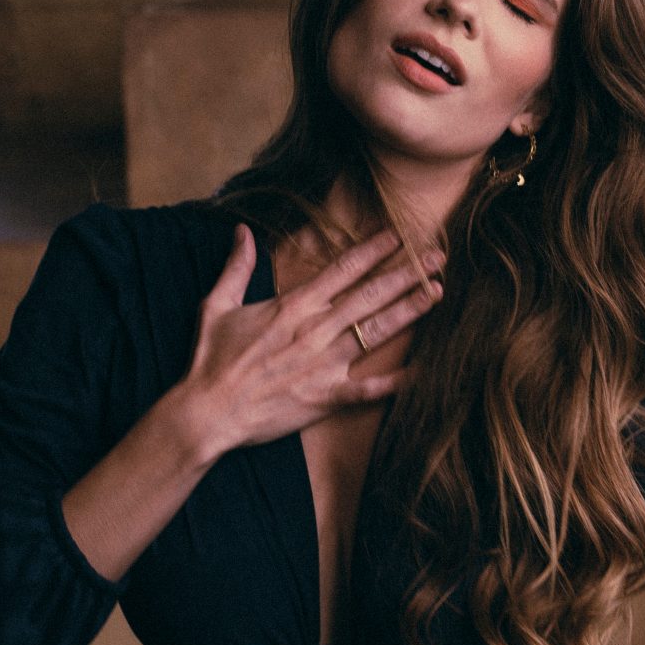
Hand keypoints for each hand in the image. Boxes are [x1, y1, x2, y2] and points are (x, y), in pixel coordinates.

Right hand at [172, 222, 443, 463]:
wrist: (206, 413)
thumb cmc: (209, 360)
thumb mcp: (217, 306)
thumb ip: (236, 267)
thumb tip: (241, 231)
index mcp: (292, 307)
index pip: (342, 270)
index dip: (373, 250)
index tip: (398, 235)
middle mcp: (315, 331)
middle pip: (370, 295)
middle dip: (406, 273)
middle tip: (437, 256)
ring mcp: (323, 365)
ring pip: (376, 332)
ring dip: (410, 311)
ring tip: (437, 292)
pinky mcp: (325, 397)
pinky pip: (369, 389)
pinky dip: (397, 382)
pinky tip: (425, 372)